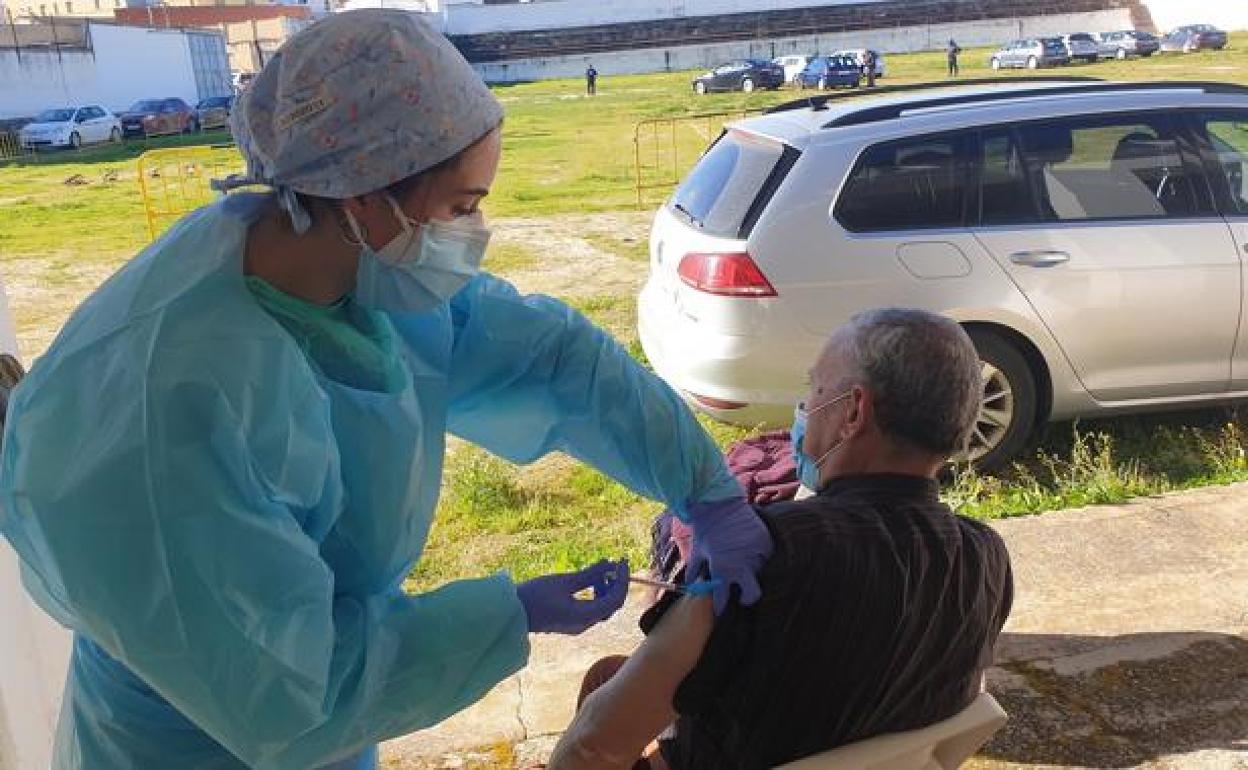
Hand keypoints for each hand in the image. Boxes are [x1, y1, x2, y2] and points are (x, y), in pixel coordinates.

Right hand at [517, 559, 629, 634]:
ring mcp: (577, 625)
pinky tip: (587, 582)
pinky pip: (591, 609)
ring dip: (606, 589)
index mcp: (585, 616)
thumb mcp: (564, 582)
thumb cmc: (535, 595)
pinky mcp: (570, 622)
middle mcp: (584, 624)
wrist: (512, 613)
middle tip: (613, 564)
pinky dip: (595, 595)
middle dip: (616, 584)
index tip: (621, 561)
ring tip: (598, 572)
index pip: (615, 599)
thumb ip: (589, 574)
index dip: (622, 579)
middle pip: (612, 605)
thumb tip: (610, 563)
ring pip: (602, 608)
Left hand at [685, 497, 772, 614]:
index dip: (721, 607)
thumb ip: (695, 571)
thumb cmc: (705, 528)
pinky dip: (760, 557)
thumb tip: (690, 586)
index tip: (722, 610)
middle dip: (747, 599)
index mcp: (722, 570)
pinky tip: (752, 550)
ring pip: (761, 574)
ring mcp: (756, 554)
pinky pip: (767, 557)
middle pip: (752, 595)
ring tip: (745, 563)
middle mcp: (741, 565)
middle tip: (742, 596)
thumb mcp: (697, 551)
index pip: (723, 599)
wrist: (718, 503)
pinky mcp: (766, 542)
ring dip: (753, 573)